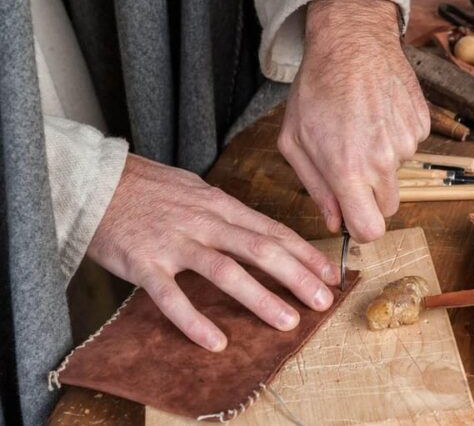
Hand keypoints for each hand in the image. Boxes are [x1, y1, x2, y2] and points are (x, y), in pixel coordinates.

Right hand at [87, 154, 338, 351]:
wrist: (93, 180)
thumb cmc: (148, 188)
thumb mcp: (196, 190)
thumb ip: (228, 213)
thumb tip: (262, 231)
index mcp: (220, 205)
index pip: (273, 230)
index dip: (305, 253)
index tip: (330, 273)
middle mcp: (204, 221)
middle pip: (260, 249)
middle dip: (297, 276)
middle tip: (323, 301)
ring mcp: (175, 242)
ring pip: (225, 271)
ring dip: (260, 298)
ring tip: (287, 321)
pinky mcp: (144, 263)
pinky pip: (171, 296)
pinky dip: (194, 321)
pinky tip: (216, 342)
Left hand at [278, 0, 429, 242]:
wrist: (352, 42)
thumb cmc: (316, 89)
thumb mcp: (295, 140)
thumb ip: (315, 187)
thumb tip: (335, 221)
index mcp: (348, 171)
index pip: (370, 230)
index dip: (361, 228)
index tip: (353, 216)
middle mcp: (383, 162)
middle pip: (388, 207)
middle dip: (371, 196)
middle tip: (352, 166)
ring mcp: (407, 143)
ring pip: (398, 174)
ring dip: (382, 161)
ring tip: (361, 127)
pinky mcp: (422, 125)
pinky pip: (410, 146)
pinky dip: (396, 137)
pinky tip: (377, 113)